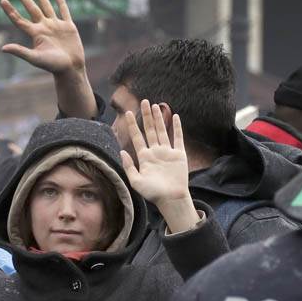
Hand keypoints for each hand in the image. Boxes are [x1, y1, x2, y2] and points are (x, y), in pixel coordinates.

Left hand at [0, 0, 84, 74]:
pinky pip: (64, 11)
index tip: (2, 0)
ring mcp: (56, 26)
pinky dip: (61, 3)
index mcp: (35, 34)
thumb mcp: (35, 58)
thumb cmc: (53, 66)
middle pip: (32, 9)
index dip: (10, 10)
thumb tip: (3, 48)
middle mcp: (44, 27)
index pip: (19, 20)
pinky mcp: (68, 27)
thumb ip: (20, 51)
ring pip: (46, 7)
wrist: (71, 69)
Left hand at [122, 100, 200, 232]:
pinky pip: (178, 138)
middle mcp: (155, 152)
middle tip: (143, 102)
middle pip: (149, 130)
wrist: (171, 198)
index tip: (127, 113)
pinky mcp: (179, 154)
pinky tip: (175, 117)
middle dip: (146, 116)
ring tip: (155, 106)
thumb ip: (129, 167)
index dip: (132, 125)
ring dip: (159, 118)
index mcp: (144, 157)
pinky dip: (177, 127)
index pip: (137, 137)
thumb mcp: (136, 181)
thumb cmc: (153, 193)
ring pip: (162, 131)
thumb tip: (122, 151)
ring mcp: (167, 152)